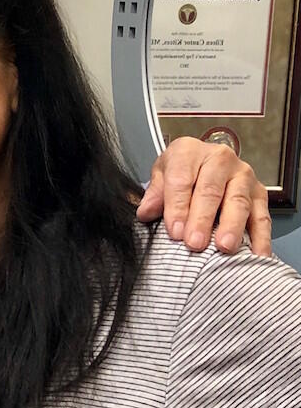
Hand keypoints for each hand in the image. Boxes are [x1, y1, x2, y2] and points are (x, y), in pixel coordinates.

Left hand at [137, 137, 270, 255]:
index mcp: (189, 152)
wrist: (202, 163)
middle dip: (202, 219)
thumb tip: (146, 213)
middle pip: (211, 191)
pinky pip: (261, 216)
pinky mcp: (259, 193)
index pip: (182, 180)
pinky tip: (255, 255)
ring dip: (232, 226)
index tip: (174, 231)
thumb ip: (154, 195)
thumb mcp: (160, 176)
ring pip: (238, 202)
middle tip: (195, 243)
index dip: (177, 207)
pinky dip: (260, 237)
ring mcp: (243, 175)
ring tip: (224, 247)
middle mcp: (220, 159)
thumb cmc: (179, 172)